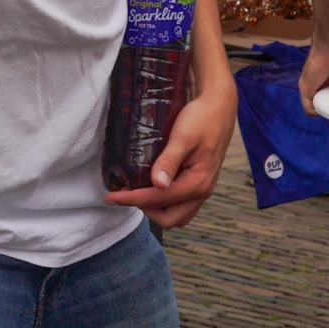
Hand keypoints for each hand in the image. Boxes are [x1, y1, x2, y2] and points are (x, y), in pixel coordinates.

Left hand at [104, 83, 234, 227]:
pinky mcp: (199, 183)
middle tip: (125, 192)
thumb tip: (157, 184)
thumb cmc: (201, 119)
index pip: (158, 200)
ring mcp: (202, 189)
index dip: (132, 199)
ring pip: (177, 215)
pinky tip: (151, 186)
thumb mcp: (182, 137)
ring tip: (136, 191)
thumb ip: (169, 161)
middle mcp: (202, 191)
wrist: (219, 108)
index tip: (110, 196)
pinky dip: (164, 202)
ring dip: (155, 209)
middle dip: (145, 209)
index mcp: (198, 183)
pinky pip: (181, 204)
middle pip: (169, 219)